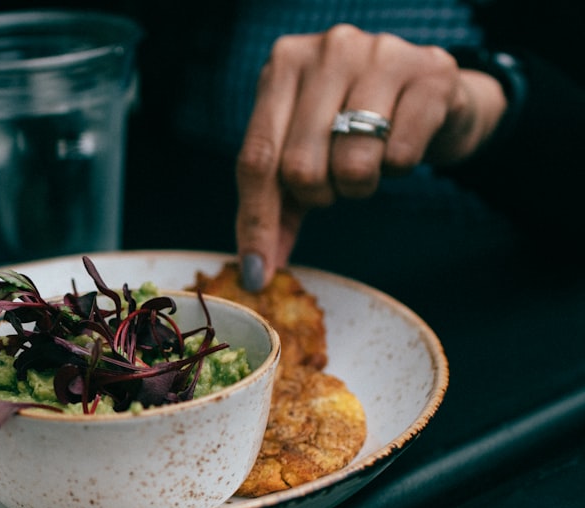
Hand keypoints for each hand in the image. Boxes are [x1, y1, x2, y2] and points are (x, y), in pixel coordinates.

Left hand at [234, 24, 507, 290]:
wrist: (435, 96)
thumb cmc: (355, 127)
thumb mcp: (305, 154)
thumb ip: (275, 205)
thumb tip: (257, 269)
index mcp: (283, 65)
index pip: (256, 158)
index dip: (256, 221)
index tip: (258, 273)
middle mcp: (328, 49)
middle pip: (300, 167)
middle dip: (319, 195)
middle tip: (337, 180)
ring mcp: (381, 54)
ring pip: (351, 165)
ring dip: (360, 184)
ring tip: (371, 159)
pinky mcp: (431, 73)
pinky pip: (400, 156)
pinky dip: (399, 167)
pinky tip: (402, 143)